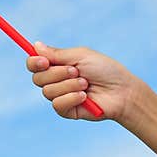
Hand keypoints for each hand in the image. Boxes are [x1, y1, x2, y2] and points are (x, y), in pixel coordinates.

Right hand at [27, 42, 142, 121]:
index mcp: (58, 64)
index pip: (34, 64)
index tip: (44, 61)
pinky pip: (57, 104)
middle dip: (56, 74)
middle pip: (37, 78)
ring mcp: (61, 96)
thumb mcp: (81, 56)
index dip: (34, 62)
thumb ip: (57, 54)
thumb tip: (36, 45)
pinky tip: (84, 96)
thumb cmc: (105, 70)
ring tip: (85, 84)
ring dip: (68, 85)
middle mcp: (56, 80)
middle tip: (75, 71)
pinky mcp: (66, 110)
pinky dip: (71, 98)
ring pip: (47, 91)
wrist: (122, 92)